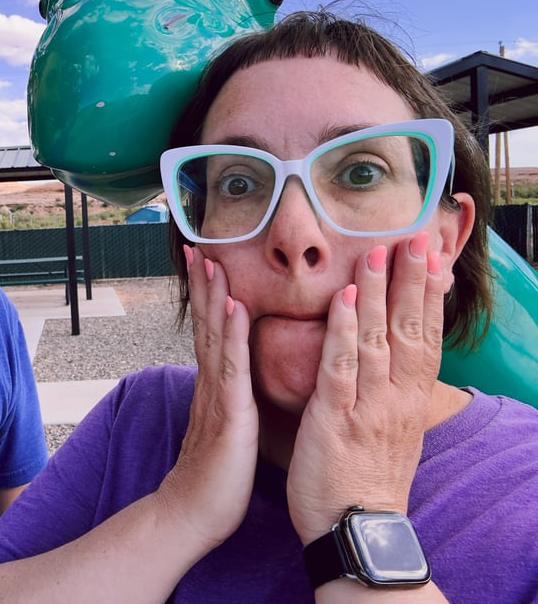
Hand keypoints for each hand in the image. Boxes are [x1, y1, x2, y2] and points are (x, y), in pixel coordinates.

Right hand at [156, 245, 258, 550]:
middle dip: (203, 283)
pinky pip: (230, 367)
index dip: (207, 296)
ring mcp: (217, 397)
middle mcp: (210, 384)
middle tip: (197, 246)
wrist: (191, 515)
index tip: (206, 262)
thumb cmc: (213, 479)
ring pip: (214, 335)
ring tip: (211, 261)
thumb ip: (226, 402)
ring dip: (213, 295)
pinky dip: (231, 334)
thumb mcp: (224, 430)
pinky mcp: (229, 414)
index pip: (210, 331)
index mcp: (214, 387)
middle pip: (205, 323)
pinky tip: (233, 307)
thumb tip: (232, 384)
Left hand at [286, 232, 444, 542]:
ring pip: (376, 340)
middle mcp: (397, 398)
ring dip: (376, 293)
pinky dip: (343, 330)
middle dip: (411, 282)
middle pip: (408, 330)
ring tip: (378, 253)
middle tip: (415, 238)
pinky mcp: (336, 417)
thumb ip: (393, 393)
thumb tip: (398, 363)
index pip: (424, 337)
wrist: (356, 530)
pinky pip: (341, 366)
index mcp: (409, 400)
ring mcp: (368, 406)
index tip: (431, 258)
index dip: (427, 296)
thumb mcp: (392, 431)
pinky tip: (342, 299)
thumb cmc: (366, 479)